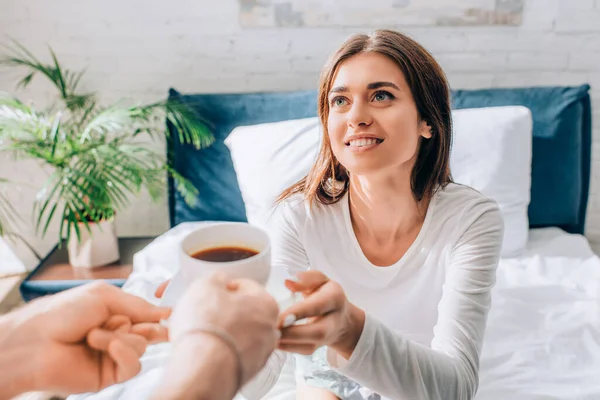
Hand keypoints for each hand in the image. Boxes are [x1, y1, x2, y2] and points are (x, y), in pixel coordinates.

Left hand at [0, 281, 169, 396]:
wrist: (36, 342)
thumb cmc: (62, 313)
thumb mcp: (104, 295)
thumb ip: (138, 304)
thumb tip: (167, 311)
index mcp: (113, 315)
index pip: (145, 316)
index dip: (157, 316)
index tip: (170, 314)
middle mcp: (116, 335)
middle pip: (148, 332)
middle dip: (145, 326)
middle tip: (143, 324)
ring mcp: (113, 356)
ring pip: (141, 347)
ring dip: (121, 338)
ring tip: (94, 335)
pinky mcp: (109, 375)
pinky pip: (132, 365)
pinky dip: (124, 353)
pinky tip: (109, 346)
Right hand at [160, 273, 280, 397]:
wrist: (204, 370)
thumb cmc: (208, 326)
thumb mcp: (205, 286)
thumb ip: (216, 278)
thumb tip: (218, 281)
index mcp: (266, 303)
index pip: (247, 285)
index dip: (226, 286)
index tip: (214, 290)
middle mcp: (270, 329)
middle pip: (247, 311)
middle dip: (228, 310)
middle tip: (208, 311)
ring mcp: (261, 353)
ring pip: (243, 334)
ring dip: (227, 331)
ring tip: (206, 332)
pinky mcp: (249, 372)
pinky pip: (235, 354)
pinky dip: (224, 350)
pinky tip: (208, 349)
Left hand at [277, 271, 364, 358]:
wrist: (339, 317)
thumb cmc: (325, 293)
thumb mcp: (320, 280)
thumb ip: (307, 279)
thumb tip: (288, 282)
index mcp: (335, 298)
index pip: (318, 306)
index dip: (300, 312)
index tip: (281, 316)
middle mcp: (333, 320)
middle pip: (317, 332)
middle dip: (293, 333)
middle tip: (271, 328)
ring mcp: (326, 337)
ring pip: (308, 345)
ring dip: (286, 342)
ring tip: (268, 335)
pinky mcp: (316, 348)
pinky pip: (301, 351)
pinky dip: (285, 347)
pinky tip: (271, 340)